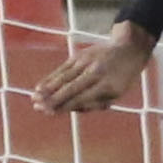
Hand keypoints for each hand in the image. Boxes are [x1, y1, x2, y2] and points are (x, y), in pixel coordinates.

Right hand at [34, 22, 153, 114]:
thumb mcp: (115, 95)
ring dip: (48, 88)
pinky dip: (51, 77)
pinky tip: (40, 86)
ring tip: (34, 98)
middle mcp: (96, 72)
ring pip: (64, 76)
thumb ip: (93, 104)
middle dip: (53, 99)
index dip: (65, 106)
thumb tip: (68, 109)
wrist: (127, 49)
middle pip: (71, 87)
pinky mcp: (80, 55)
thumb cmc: (120, 78)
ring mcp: (87, 61)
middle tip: (38, 107)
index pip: (82, 98)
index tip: (51, 113)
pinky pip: (63, 68)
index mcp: (108, 85)